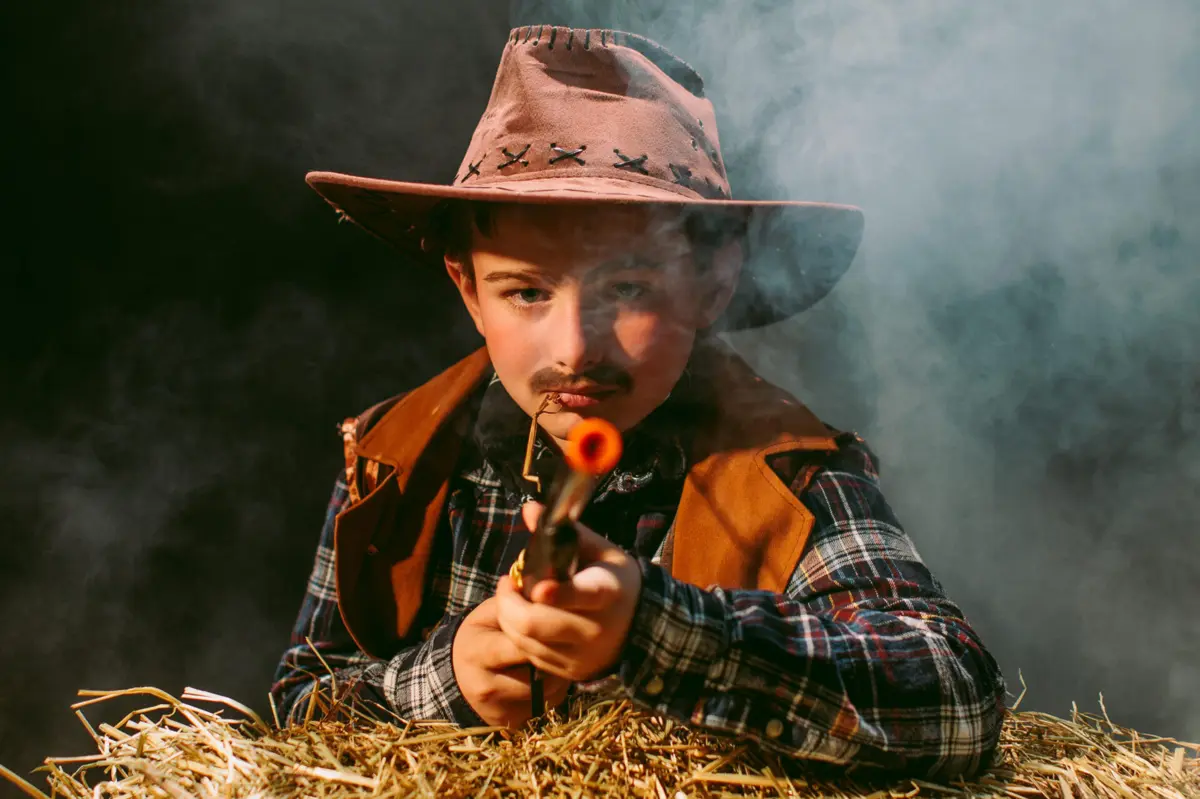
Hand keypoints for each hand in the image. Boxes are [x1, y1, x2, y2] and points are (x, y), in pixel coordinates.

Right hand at [451, 596, 570, 727]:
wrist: (458, 676)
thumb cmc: (480, 637)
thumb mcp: (488, 615)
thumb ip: (513, 602)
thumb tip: (539, 585)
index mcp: (477, 652)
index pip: (519, 644)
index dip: (541, 632)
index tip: (554, 622)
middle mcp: (485, 686)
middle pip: (536, 670)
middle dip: (554, 654)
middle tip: (565, 640)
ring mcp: (498, 709)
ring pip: (546, 690)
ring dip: (557, 673)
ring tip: (557, 656)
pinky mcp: (511, 723)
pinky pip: (546, 705)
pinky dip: (553, 690)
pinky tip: (546, 675)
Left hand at [494, 502, 642, 681]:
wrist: (643, 626)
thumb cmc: (614, 580)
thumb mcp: (600, 552)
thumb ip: (565, 532)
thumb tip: (529, 509)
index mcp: (607, 593)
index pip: (582, 596)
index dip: (558, 594)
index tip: (538, 588)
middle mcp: (595, 629)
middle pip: (536, 623)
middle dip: (508, 602)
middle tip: (508, 582)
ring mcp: (581, 655)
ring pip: (525, 641)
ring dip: (507, 617)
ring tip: (511, 597)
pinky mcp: (570, 672)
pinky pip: (530, 655)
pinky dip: (518, 635)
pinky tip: (522, 617)